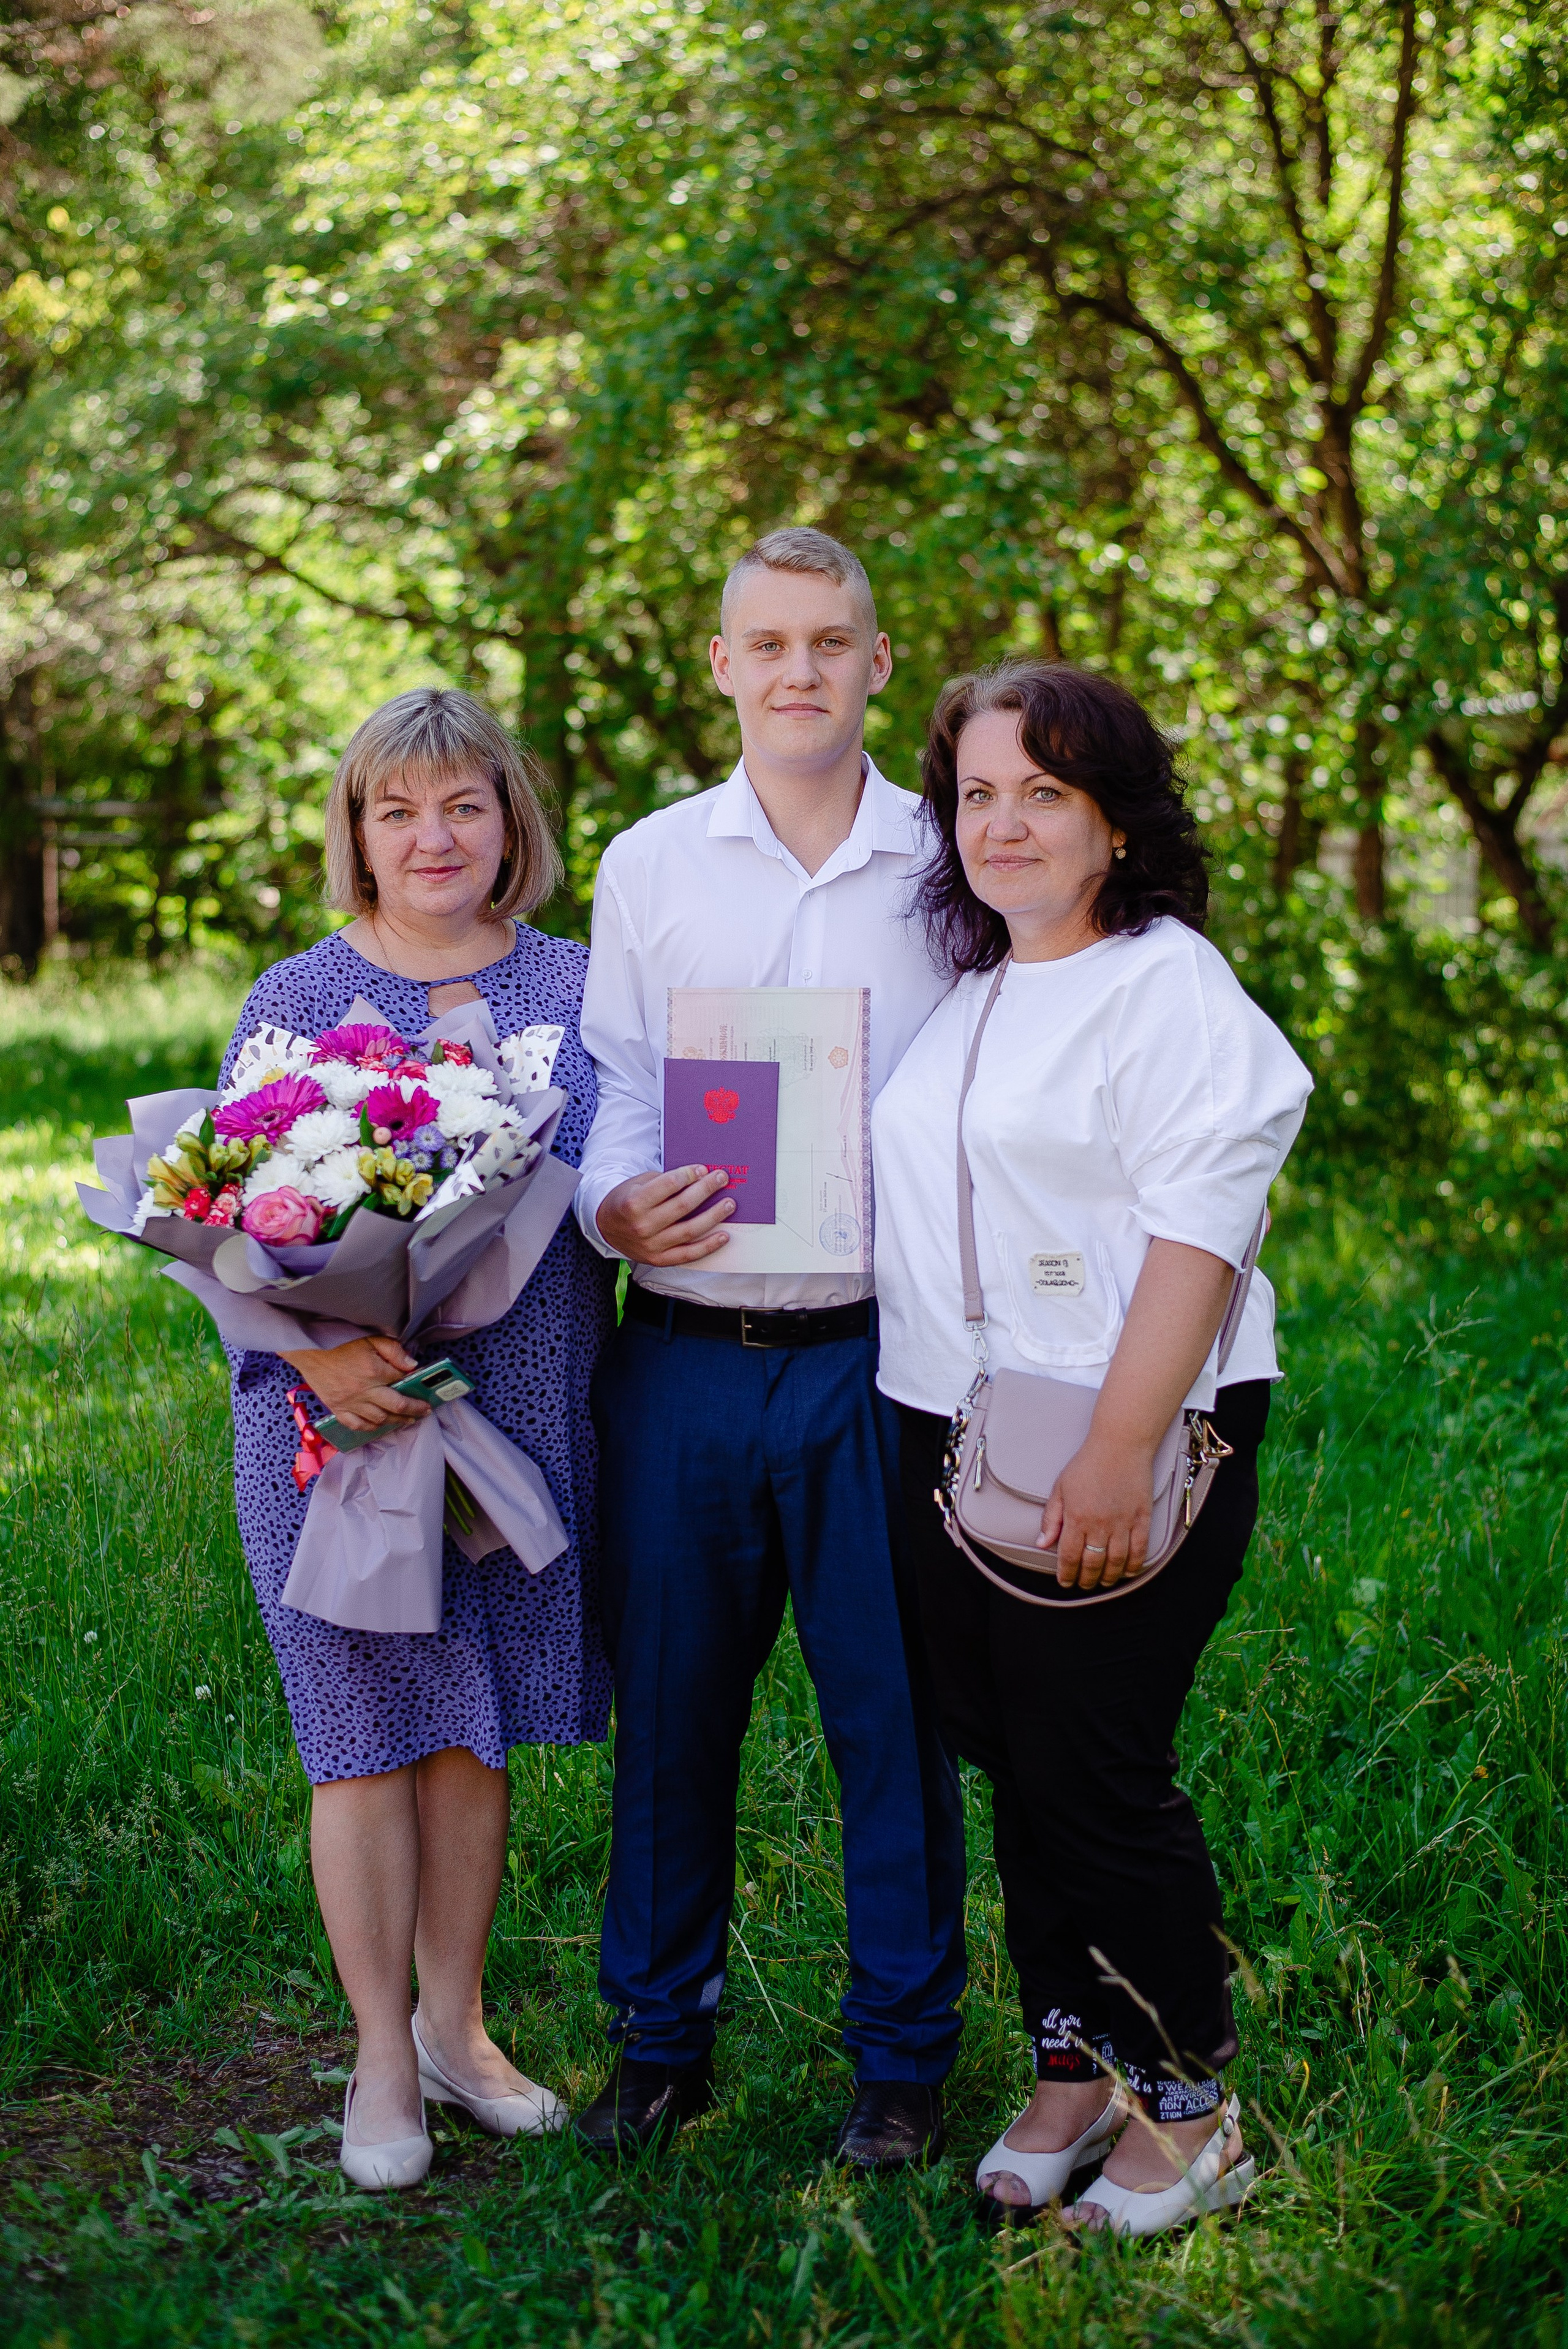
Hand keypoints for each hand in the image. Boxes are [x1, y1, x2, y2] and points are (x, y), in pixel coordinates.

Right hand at [280, 1336, 427, 1434]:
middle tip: (424, 1411)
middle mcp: (364, 1391)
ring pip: (379, 1419)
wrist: (308, 1348)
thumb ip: (393, 1351)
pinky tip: (379, 1426)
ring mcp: (350, 1402)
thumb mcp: (370, 1338)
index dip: (415, 1385)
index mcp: (375, 1371)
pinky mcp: (337, 1408)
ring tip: (407, 1420)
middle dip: (414, 1409)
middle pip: (396, 1406)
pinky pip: (357, 1425)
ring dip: (396, 1421)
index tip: (424, 1389)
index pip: (402, 1381)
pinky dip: (370, 1428)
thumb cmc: (339, 1341)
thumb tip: (412, 1365)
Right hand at [596, 1166, 735, 1265]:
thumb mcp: (638, 1183)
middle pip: (683, 1206)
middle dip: (706, 1189)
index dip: (689, 1175)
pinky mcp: (658, 1260)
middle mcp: (642, 1225)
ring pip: (689, 1230)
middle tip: (722, 1178)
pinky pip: (688, 1255)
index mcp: (634, 1202)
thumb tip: (699, 1176)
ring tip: (729, 1204)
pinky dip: (708, 1246)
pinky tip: (724, 1235)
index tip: (703, 1169)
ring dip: (714, 1216)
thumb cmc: (627, 1199)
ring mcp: (651, 1245)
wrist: (605, 1227)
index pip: (669, 1185)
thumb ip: (665, 1181)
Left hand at [1037, 1431, 1155, 1592]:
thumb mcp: (1060, 1488)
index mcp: (1077, 1517)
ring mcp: (1123, 1523)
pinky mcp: (1142, 1518)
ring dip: (1108, 1577)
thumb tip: (1043, 1543)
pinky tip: (1127, 1571)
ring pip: (1116, 1561)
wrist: (1120, 1445)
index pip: (1069, 1556)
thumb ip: (1051, 1518)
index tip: (1065, 1581)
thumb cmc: (1088, 1463)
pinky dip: (1133, 1565)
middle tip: (1084, 1584)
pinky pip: (1139, 1550)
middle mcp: (1100, 1524)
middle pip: (1092, 1563)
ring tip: (1104, 1582)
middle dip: (1086, 1579)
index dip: (1066, 1574)